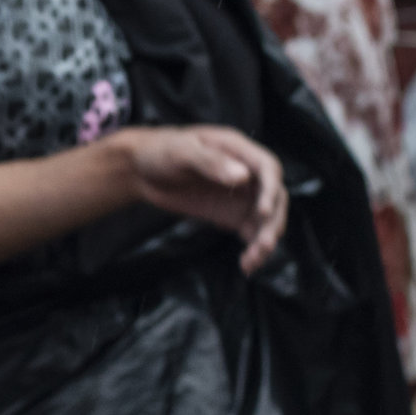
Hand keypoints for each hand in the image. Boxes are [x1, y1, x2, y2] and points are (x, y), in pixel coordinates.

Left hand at [114, 126, 287, 274]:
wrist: (141, 169)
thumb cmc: (160, 151)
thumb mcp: (181, 152)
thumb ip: (210, 163)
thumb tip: (242, 177)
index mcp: (238, 150)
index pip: (268, 168)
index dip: (271, 190)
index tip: (263, 212)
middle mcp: (246, 172)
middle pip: (275, 197)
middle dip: (272, 222)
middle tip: (262, 245)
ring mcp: (240, 195)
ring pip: (266, 219)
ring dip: (264, 239)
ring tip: (252, 261)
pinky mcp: (231, 214)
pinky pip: (251, 232)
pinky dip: (253, 249)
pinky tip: (247, 265)